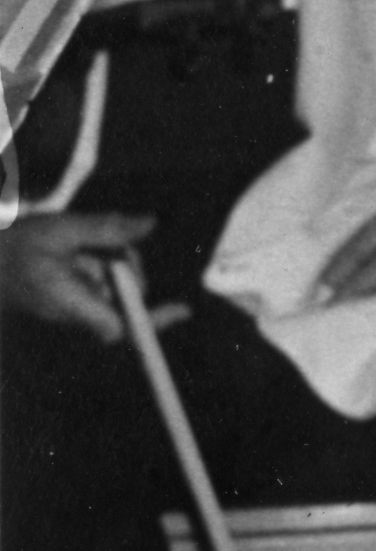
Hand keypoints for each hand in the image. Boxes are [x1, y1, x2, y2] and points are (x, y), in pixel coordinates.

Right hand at [1, 209, 152, 340]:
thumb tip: (148, 224)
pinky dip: (97, 266)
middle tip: (108, 244)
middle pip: (123, 299)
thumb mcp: (59, 229)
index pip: (121, 327)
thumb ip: (106, 229)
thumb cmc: (11, 247)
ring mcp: (69, 310)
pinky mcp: (66, 302)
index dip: (152, 321)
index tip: (183, 309)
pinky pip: (95, 286)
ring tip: (83, 243)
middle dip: (127, 269)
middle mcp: (73, 313)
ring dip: (110, 264)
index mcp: (71, 302)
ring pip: (111, 289)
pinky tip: (79, 250)